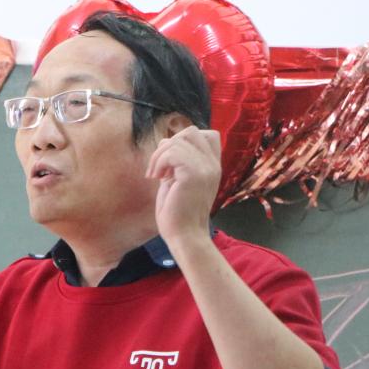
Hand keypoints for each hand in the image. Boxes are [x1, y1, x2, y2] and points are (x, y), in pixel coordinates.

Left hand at [145, 126, 221, 249]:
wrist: (184, 236)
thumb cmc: (178, 213)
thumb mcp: (178, 180)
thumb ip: (177, 162)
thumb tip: (165, 141)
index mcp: (212, 166)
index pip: (206, 135)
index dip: (184, 141)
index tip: (170, 163)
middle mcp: (212, 165)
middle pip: (191, 132)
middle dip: (169, 144)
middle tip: (160, 168)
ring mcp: (205, 168)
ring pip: (178, 140)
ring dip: (159, 156)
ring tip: (156, 175)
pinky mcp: (193, 174)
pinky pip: (172, 152)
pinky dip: (159, 162)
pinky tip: (156, 178)